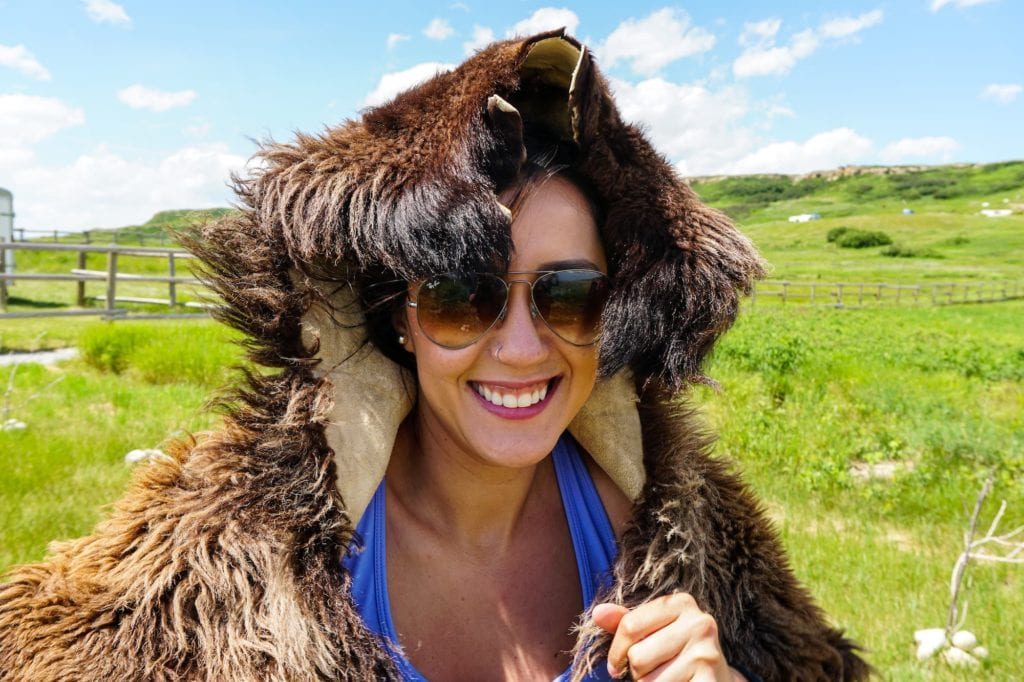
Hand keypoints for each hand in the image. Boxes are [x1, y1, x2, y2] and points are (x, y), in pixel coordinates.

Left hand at [592, 593, 745, 680]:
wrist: (715, 679)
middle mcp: (699, 622)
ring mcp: (706, 652)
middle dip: (636, 673)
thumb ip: (626, 622)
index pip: (629, 625)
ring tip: (666, 679)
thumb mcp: (652, 632)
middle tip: (651, 673)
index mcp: (681, 603)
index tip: (616, 665)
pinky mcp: (709, 680)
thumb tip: (598, 612)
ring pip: (648, 681)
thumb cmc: (675, 654)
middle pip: (637, 656)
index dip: (616, 651)